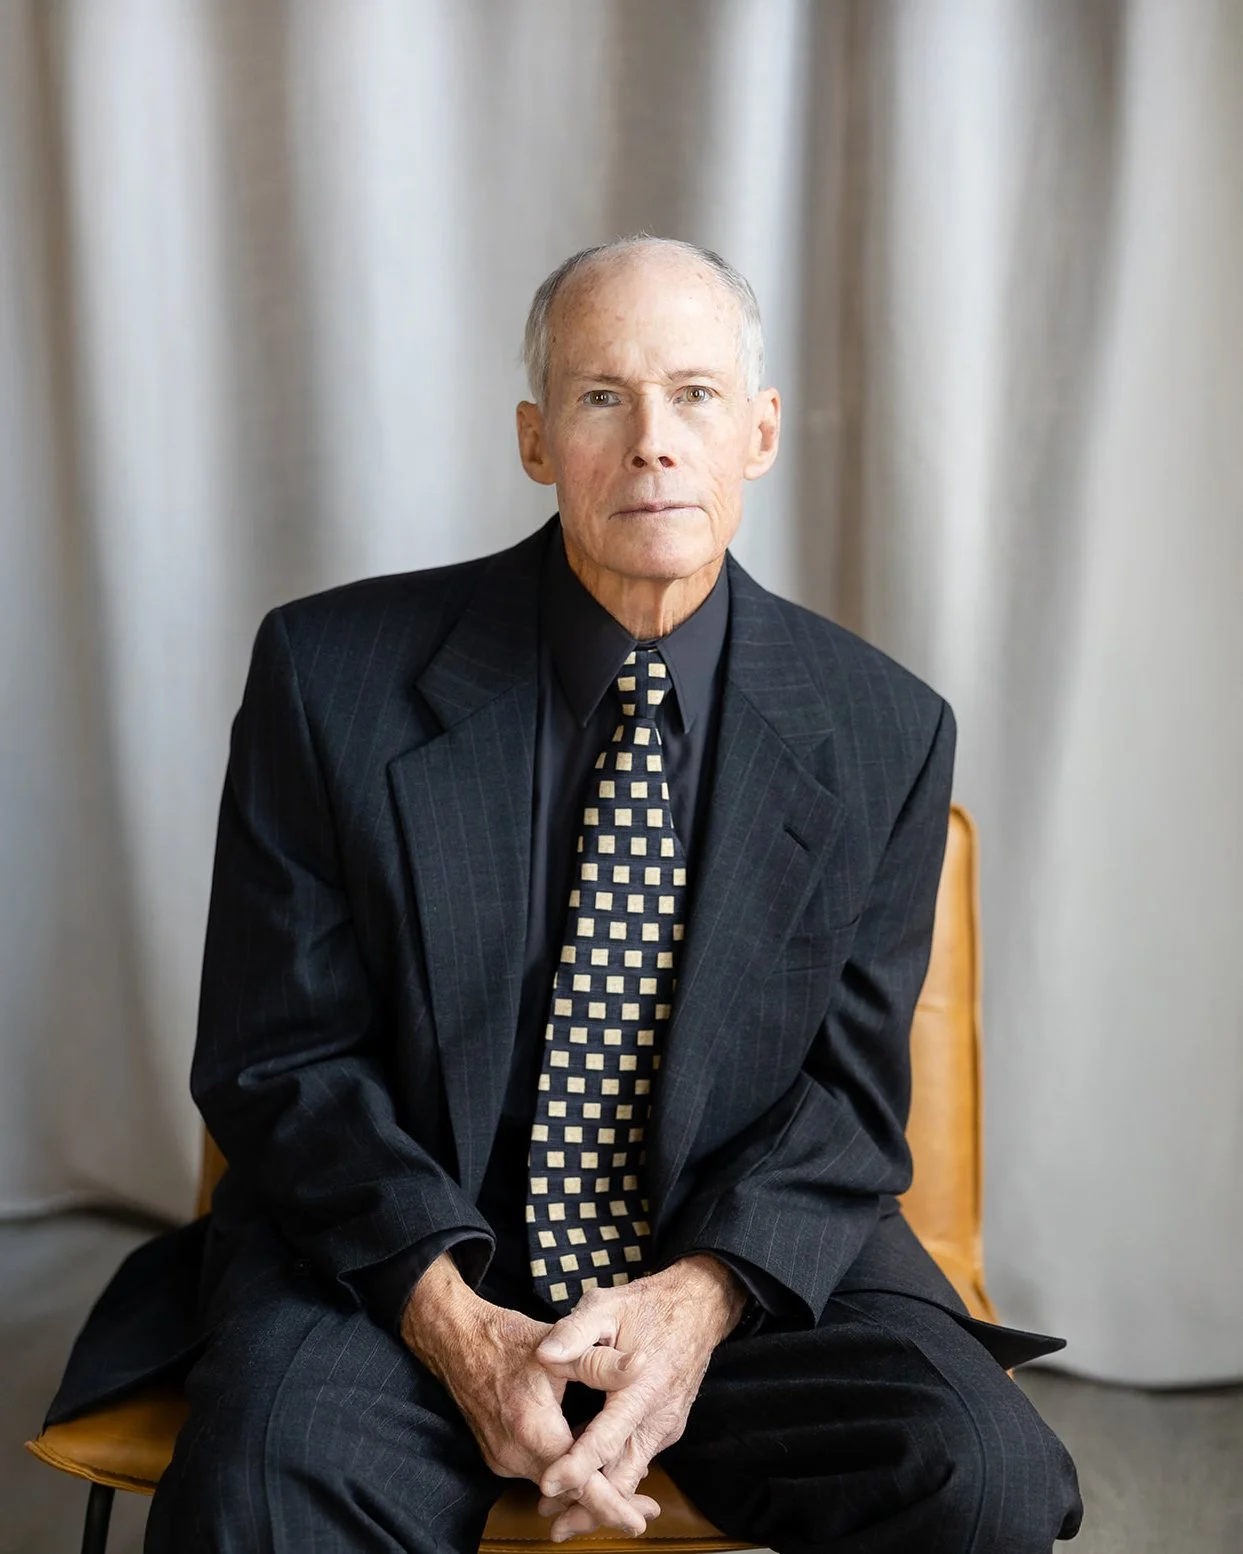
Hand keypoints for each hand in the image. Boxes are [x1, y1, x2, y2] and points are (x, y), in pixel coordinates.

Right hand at [400, 1251, 660, 1537]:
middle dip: (607, 1502)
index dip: (613, 1504)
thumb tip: (642, 1365)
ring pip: (553, 1487)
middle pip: (569, 1494)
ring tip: (625, 1488)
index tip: (641, 1521)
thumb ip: (601, 1363)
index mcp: (533, 1430)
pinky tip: (586, 1463)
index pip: (580, 1482)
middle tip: (647, 1507)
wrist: (456, 1341)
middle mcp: (514, 1454)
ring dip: (586, 1489)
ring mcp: (503, 1459)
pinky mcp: (498, 1457)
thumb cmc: (508, 1340)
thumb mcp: (560, 1346)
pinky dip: (564, 1475)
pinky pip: (538, 1474)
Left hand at [533, 1255, 747, 1541]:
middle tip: (553, 1525)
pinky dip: (615, 1475)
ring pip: (633, 1473)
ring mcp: (666, 1424)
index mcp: (642, 1387)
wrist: (699, 1306)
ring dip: (602, 1496)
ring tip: (563, 1514)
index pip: (607, 1438)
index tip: (548, 1485)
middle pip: (624, 1475)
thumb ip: (574, 1332)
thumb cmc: (647, 1306)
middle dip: (591, 1506)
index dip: (578, 1465)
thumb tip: (543, 1355)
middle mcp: (659, 1415)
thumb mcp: (606, 1307)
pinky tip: (589, 1481)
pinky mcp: (668, 1426)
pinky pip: (639, 1458)